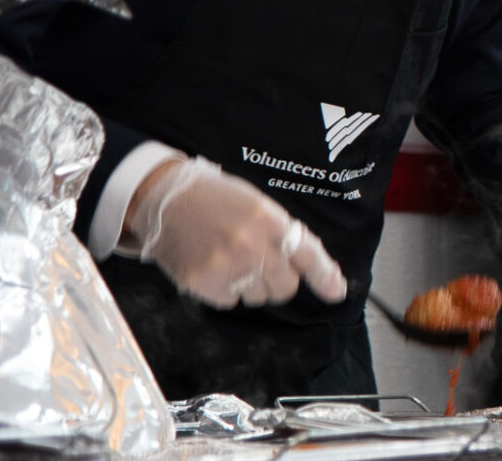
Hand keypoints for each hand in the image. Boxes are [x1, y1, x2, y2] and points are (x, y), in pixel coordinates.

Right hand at [128, 157, 346, 309]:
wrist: (166, 199)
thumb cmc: (217, 200)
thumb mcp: (257, 205)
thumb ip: (284, 233)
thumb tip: (310, 264)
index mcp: (269, 221)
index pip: (307, 254)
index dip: (324, 276)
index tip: (336, 292)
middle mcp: (251, 245)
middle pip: (284, 286)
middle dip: (277, 279)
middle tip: (258, 261)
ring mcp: (226, 266)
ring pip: (257, 297)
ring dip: (250, 285)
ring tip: (230, 259)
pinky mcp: (202, 282)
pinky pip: (229, 301)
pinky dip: (224, 290)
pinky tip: (213, 267)